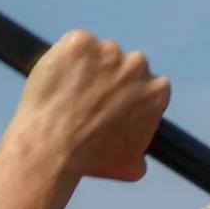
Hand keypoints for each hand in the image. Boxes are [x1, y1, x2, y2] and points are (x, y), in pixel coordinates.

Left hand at [0, 31, 171, 208]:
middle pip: (124, 64)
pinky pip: (73, 45)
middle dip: (110, 78)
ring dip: (87, 67)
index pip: (148, 85)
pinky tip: (57, 82)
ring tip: (68, 94)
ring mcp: (107, 50)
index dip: (129, 95)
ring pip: (98, 53)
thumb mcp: (131, 167)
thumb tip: (141, 155)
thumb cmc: (92, 161)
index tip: (112, 106)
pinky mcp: (78, 41)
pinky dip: (65, 58)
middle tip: (88, 100)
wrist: (52, 146)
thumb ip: (142, 151)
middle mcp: (137, 64)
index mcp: (157, 91)